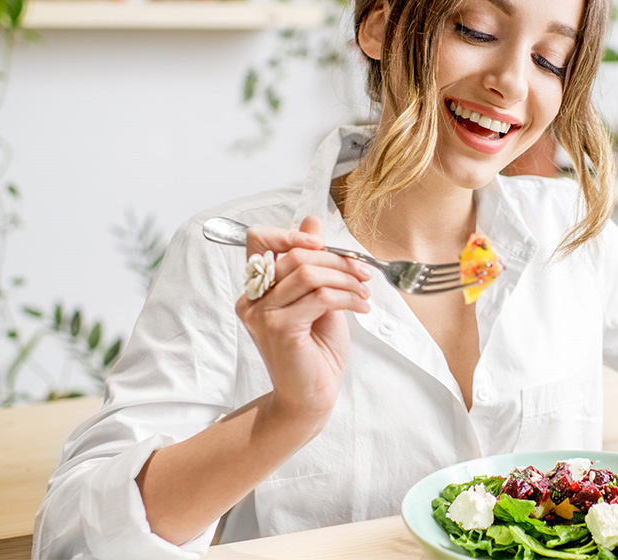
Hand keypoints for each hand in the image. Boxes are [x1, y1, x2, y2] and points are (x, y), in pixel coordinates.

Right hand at [235, 216, 372, 424]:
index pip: (258, 240)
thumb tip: (313, 220)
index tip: (321, 241)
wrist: (312, 397)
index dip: (289, 232)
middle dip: (337, 259)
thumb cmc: (315, 351)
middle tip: (363, 272)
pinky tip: (362, 306)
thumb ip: (313, 264)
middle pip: (294, 255)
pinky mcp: (280, 329)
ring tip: (365, 290)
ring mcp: (262, 314)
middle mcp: (252, 300)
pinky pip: (319, 297)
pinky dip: (348, 296)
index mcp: (257, 289)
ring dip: (346, 278)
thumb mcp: (318, 298)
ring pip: (308, 273)